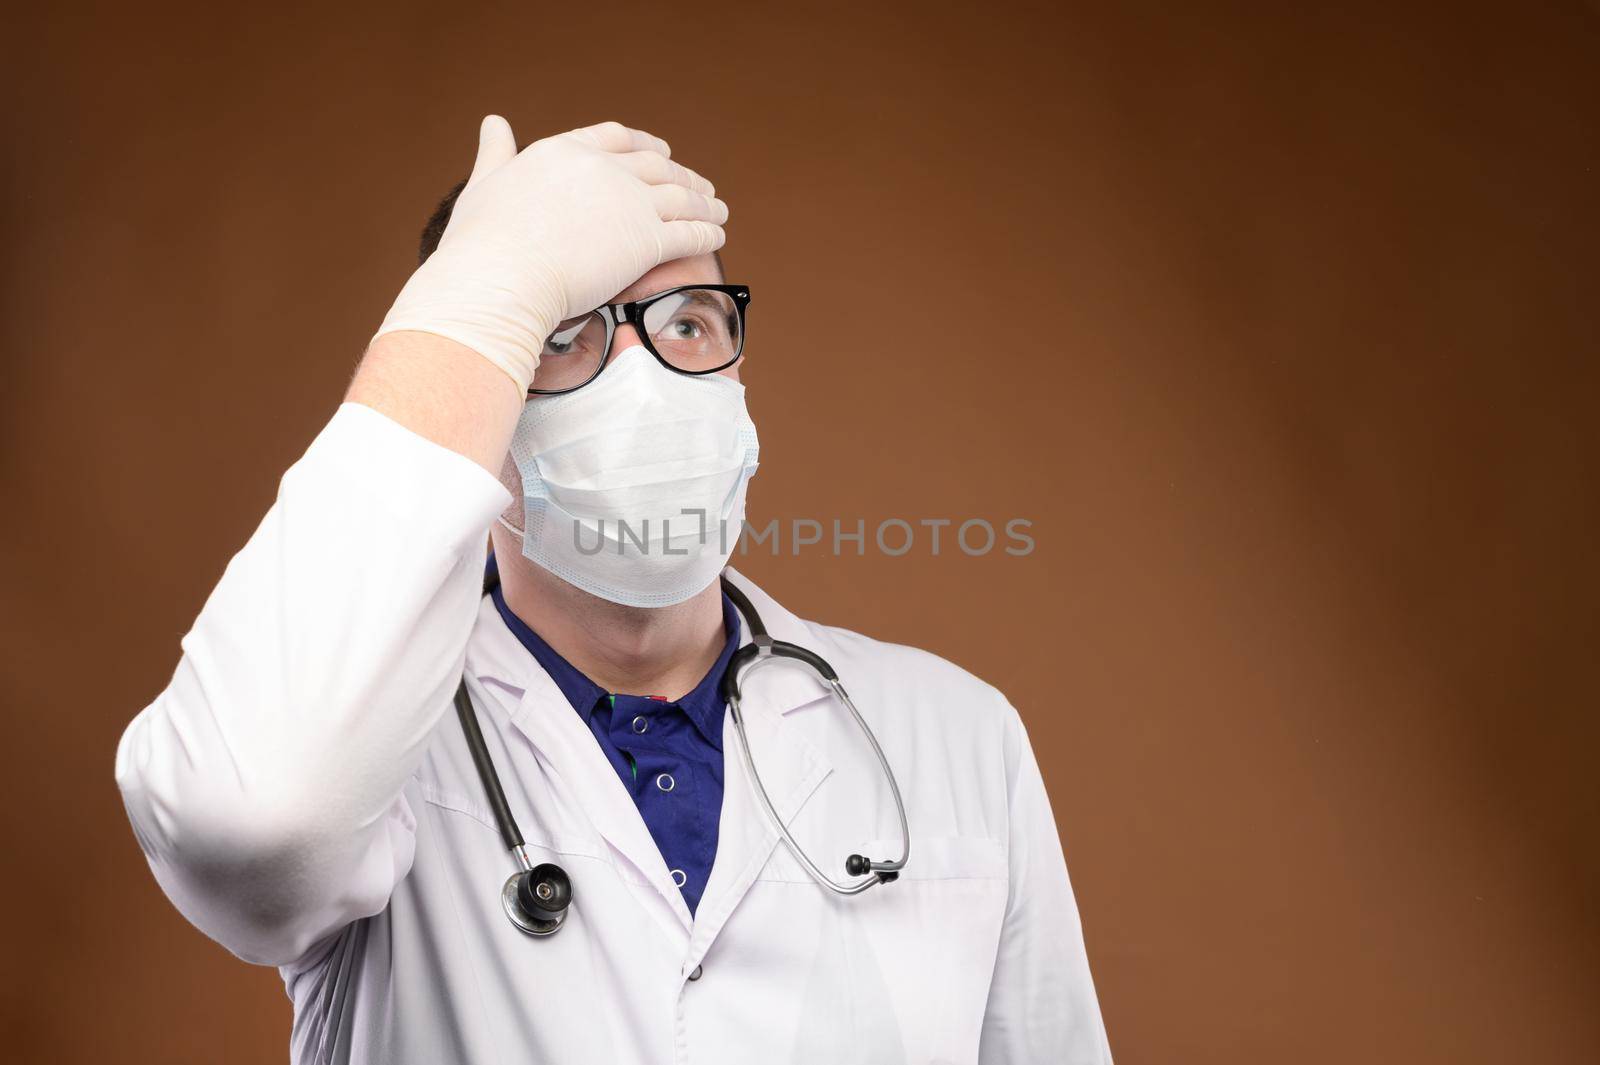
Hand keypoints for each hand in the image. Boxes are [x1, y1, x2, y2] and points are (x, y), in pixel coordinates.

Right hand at [374, 116, 727, 393]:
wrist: (501, 280)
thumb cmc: (481, 244)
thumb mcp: (484, 184)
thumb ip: (496, 153)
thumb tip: (493, 121)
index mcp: (563, 151)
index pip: (615, 138)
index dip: (644, 145)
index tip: (661, 152)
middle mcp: (601, 169)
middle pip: (656, 166)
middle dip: (682, 175)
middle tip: (700, 186)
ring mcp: (628, 203)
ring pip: (681, 197)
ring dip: (705, 203)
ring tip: (718, 211)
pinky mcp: (646, 241)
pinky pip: (689, 233)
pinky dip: (708, 232)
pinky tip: (718, 237)